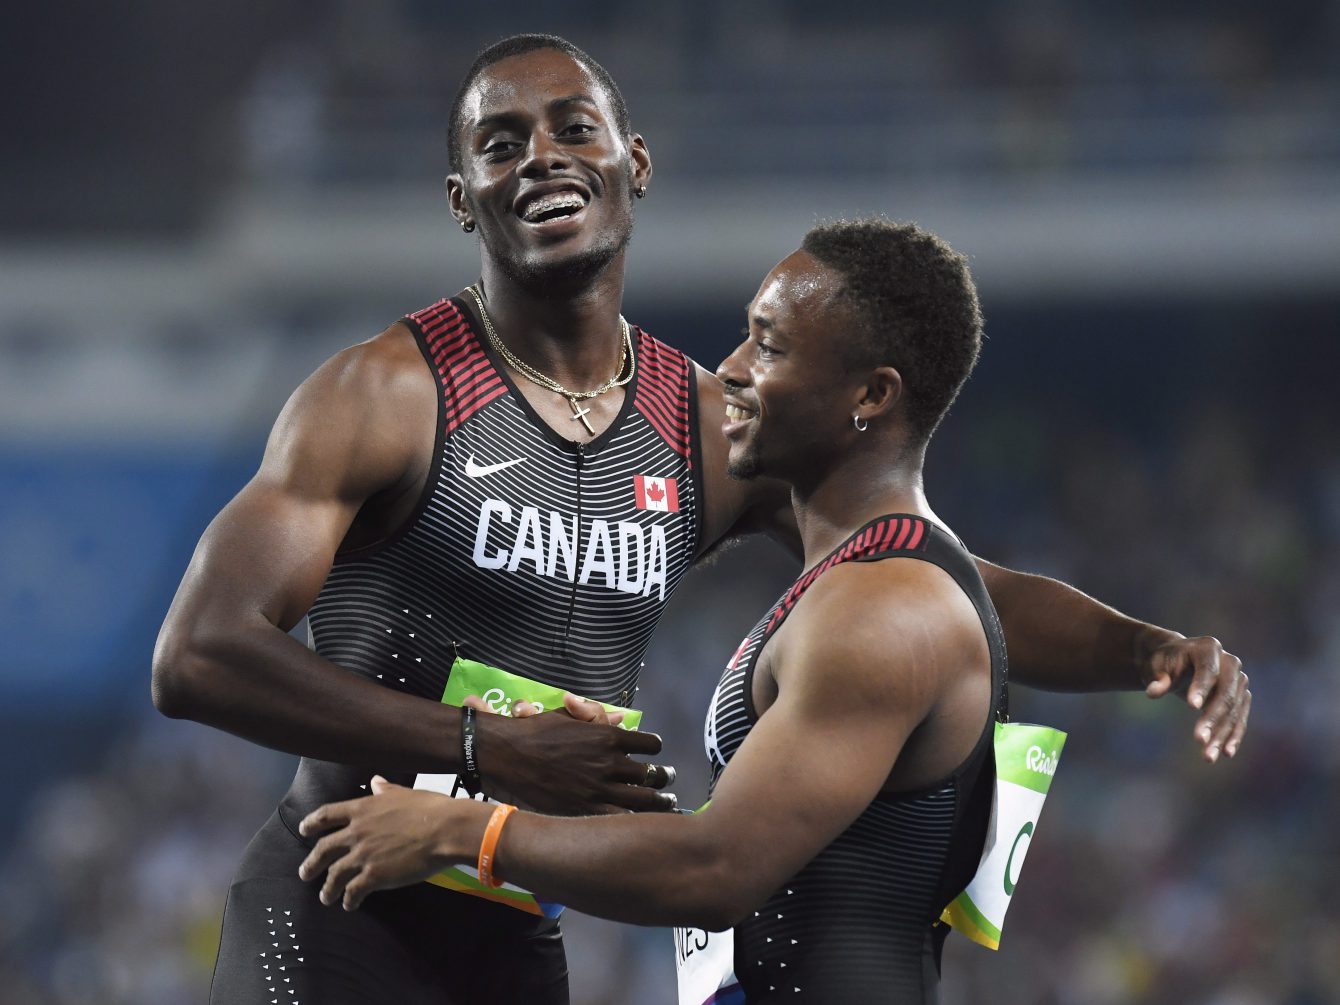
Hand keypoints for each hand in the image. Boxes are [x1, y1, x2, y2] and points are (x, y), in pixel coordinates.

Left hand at [298, 776, 482, 910]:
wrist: (445, 829)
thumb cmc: (429, 808)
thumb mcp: (404, 793)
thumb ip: (385, 790)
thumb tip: (375, 781)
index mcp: (362, 809)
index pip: (326, 815)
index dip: (311, 823)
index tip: (303, 830)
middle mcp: (356, 832)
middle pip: (323, 849)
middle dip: (311, 863)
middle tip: (304, 874)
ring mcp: (363, 855)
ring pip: (334, 875)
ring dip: (328, 888)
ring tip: (325, 897)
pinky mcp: (374, 876)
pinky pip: (353, 891)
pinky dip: (348, 900)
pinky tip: (350, 905)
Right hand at [467, 693, 676, 814]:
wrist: (505, 755)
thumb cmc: (534, 731)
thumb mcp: (567, 717)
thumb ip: (596, 717)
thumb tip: (621, 719)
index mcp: (608, 737)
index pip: (649, 744)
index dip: (654, 749)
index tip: (655, 755)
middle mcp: (610, 763)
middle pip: (651, 775)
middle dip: (664, 779)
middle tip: (669, 782)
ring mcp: (600, 789)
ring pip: (644, 799)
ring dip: (660, 802)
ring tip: (668, 803)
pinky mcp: (586, 811)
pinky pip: (622, 819)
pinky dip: (636, 820)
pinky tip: (643, 824)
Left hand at [1142, 635, 1249, 761]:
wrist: (1178, 660)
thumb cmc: (1165, 661)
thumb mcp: (1157, 665)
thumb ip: (1158, 678)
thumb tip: (1153, 692)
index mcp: (1208, 648)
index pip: (1208, 670)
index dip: (1201, 687)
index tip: (1191, 707)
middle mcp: (1230, 663)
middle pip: (1225, 694)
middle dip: (1212, 718)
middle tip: (1198, 739)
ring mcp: (1239, 681)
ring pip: (1233, 711)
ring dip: (1222, 735)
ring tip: (1207, 756)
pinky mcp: (1242, 697)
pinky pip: (1239, 719)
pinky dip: (1232, 736)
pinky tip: (1225, 753)